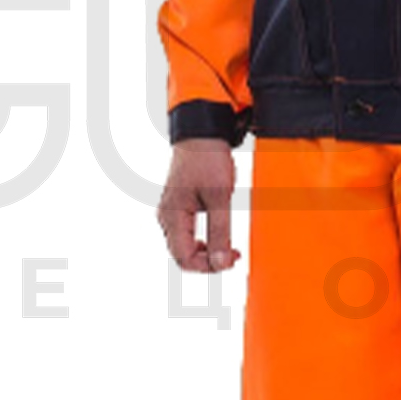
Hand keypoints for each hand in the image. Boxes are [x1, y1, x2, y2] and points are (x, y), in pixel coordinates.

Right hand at [157, 137, 242, 272]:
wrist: (202, 133)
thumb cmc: (208, 159)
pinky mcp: (179, 207)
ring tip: (229, 247)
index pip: (184, 259)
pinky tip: (219, 237)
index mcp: (172, 216)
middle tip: (234, 254)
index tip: (232, 259)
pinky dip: (204, 241)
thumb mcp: (220, 196)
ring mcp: (171, 212)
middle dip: (208, 261)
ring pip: (184, 247)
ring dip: (207, 253)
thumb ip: (220, 231)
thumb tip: (221, 262)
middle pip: (182, 256)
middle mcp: (167, 217)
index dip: (209, 266)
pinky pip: (187, 235)